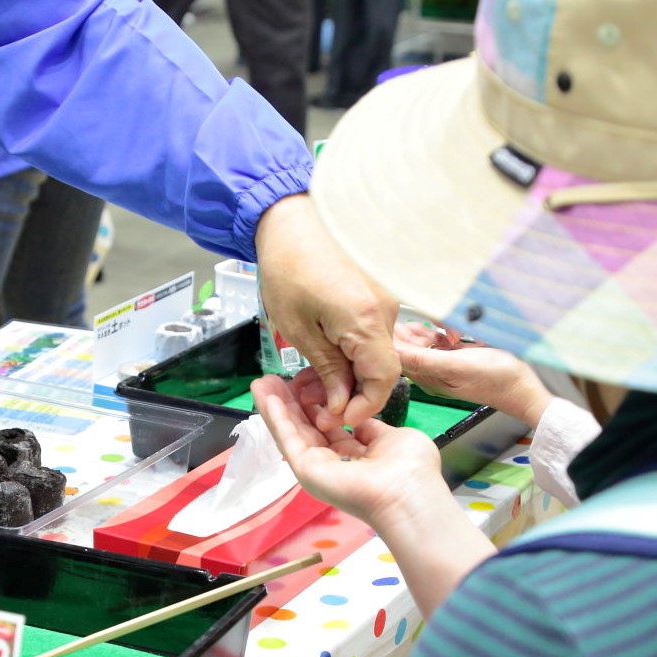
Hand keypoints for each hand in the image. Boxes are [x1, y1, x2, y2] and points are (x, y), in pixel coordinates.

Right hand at [251, 370, 446, 531]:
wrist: (407, 492)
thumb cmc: (410, 468)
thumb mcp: (392, 437)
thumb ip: (370, 428)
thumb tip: (357, 419)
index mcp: (354, 456)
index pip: (328, 427)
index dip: (316, 405)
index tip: (306, 384)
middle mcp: (332, 462)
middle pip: (305, 427)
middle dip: (290, 402)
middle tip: (274, 378)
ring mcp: (316, 467)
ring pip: (292, 431)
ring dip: (276, 406)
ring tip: (261, 382)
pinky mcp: (305, 469)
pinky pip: (287, 438)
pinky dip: (275, 416)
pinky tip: (266, 396)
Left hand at [254, 193, 398, 427]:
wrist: (291, 219)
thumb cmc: (288, 268)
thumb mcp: (299, 328)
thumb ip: (327, 369)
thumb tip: (342, 402)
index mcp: (367, 320)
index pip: (385, 379)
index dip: (366, 405)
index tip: (340, 418)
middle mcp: (388, 309)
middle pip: (383, 367)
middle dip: (354, 393)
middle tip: (319, 405)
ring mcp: (388, 298)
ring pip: (377, 351)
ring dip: (351, 372)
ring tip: (315, 382)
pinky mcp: (380, 292)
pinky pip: (372, 332)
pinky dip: (353, 350)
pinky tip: (325, 355)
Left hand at [394, 321, 552, 426]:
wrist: (524, 386)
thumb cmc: (494, 379)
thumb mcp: (455, 366)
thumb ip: (423, 360)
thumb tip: (393, 353)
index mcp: (427, 378)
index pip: (400, 357)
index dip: (393, 339)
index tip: (389, 321)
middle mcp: (433, 373)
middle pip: (410, 349)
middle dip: (407, 333)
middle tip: (405, 316)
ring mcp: (447, 365)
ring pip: (426, 344)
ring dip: (425, 331)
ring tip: (424, 321)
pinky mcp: (460, 358)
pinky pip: (442, 343)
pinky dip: (441, 333)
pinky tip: (444, 327)